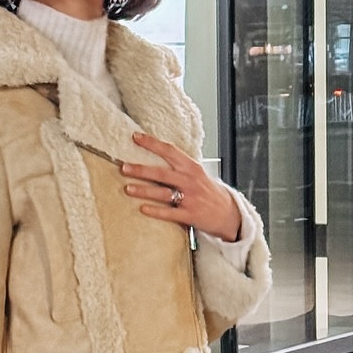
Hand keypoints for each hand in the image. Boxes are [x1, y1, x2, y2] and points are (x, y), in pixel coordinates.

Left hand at [121, 133, 241, 242]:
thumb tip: (157, 153)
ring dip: (144, 190)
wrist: (229, 213)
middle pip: (162, 173)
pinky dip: (155, 211)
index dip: (152, 143)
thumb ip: (180, 166)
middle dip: (141, 170)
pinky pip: (169, 213)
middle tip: (124, 167)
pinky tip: (142, 208)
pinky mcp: (190, 215)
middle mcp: (190, 181)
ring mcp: (190, 198)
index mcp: (191, 167)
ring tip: (127, 188)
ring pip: (163, 193)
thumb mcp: (197, 173)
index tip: (135, 137)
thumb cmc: (209, 192)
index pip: (170, 151)